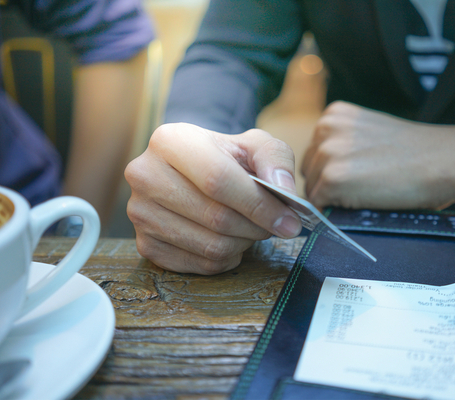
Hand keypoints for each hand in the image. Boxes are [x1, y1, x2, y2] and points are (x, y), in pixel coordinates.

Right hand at [125, 123, 301, 274]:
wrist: (194, 171)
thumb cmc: (227, 157)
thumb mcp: (255, 145)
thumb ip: (275, 160)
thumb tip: (283, 191)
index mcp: (170, 141)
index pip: (218, 180)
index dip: (259, 204)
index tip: (289, 220)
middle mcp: (145, 175)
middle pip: (216, 217)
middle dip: (256, 227)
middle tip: (275, 225)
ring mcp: (140, 213)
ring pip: (211, 246)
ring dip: (244, 243)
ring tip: (250, 228)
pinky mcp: (145, 245)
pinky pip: (201, 265)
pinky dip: (227, 258)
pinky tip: (231, 239)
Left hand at [301, 101, 454, 209]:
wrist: (442, 161)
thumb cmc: (415, 152)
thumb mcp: (368, 133)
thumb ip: (343, 144)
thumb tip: (321, 174)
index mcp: (333, 114)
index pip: (314, 152)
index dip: (330, 170)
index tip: (355, 176)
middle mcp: (324, 128)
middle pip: (309, 170)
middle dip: (327, 184)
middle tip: (362, 187)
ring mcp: (326, 153)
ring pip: (313, 189)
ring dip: (333, 198)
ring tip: (367, 192)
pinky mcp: (332, 178)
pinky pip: (320, 205)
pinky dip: (336, 210)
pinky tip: (364, 201)